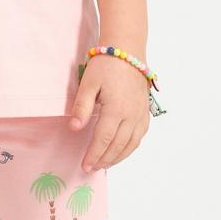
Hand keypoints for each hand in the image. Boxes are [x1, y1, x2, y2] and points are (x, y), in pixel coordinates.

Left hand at [68, 55, 151, 170]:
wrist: (128, 51)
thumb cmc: (106, 65)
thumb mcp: (88, 83)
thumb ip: (82, 107)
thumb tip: (75, 128)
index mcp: (116, 109)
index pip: (103, 139)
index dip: (94, 155)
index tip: (85, 165)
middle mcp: (131, 115)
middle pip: (117, 145)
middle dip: (104, 159)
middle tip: (91, 168)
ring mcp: (141, 114)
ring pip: (131, 144)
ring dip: (118, 157)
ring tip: (105, 164)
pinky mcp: (145, 111)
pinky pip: (140, 135)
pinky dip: (131, 147)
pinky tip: (122, 151)